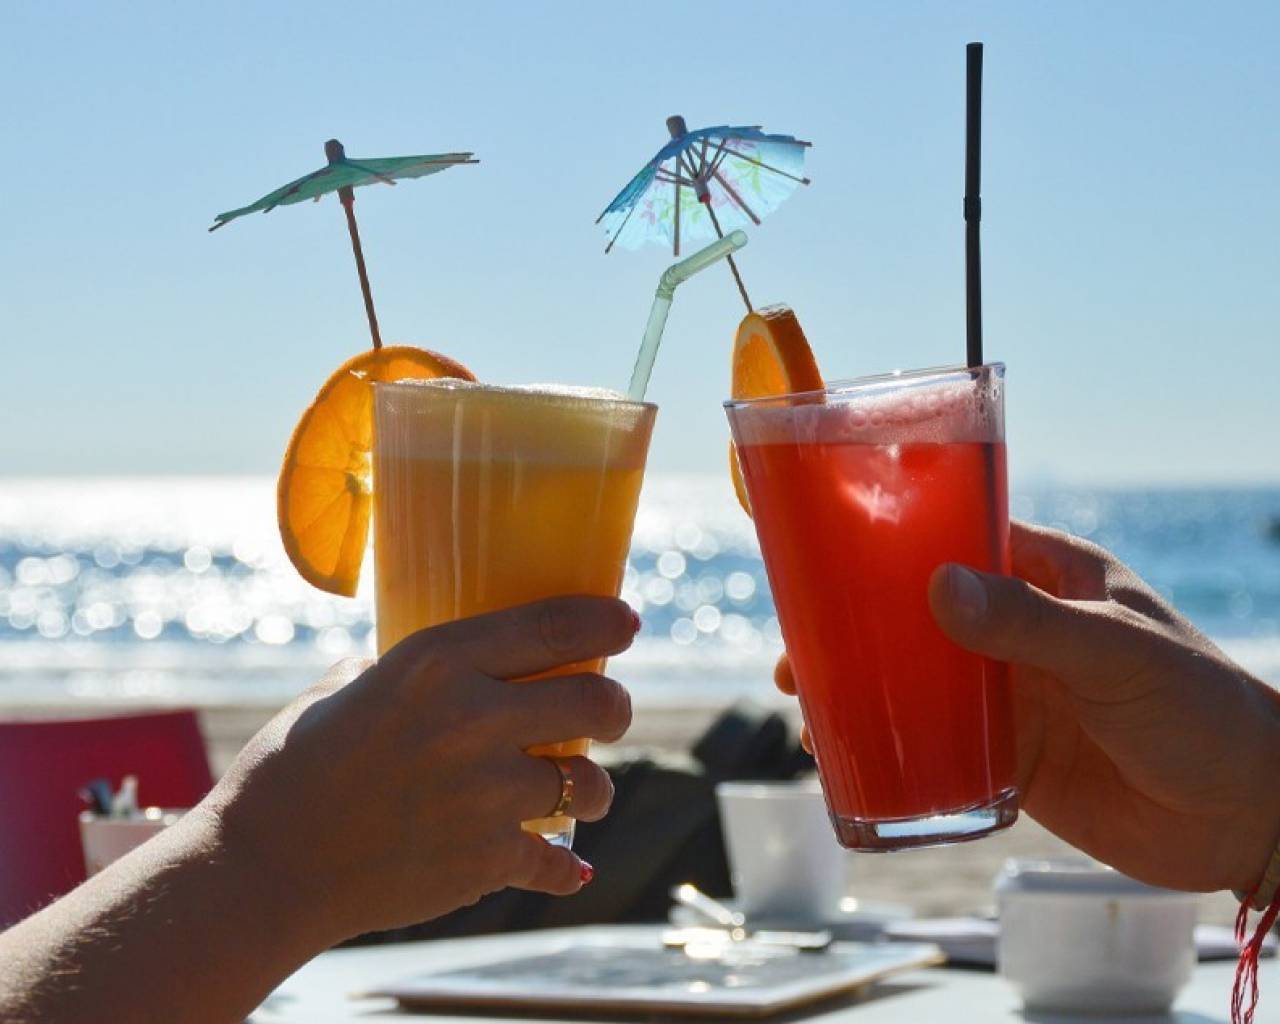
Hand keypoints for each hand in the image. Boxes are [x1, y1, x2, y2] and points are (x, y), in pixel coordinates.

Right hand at [203, 595, 636, 941]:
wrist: (262, 868)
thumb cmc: (293, 768)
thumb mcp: (344, 690)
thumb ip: (407, 673)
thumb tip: (450, 666)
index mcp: (435, 663)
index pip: (555, 624)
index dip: (608, 620)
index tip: (626, 623)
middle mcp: (471, 720)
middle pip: (599, 701)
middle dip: (614, 707)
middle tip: (606, 713)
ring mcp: (485, 795)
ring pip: (590, 785)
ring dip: (591, 790)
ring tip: (577, 794)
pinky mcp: (485, 862)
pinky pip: (557, 861)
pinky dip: (561, 867)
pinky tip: (562, 864)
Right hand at [776, 522, 1279, 893]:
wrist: (1248, 819)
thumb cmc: (1203, 710)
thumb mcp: (1117, 653)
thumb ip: (1030, 623)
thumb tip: (936, 587)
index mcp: (1047, 575)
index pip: (955, 538)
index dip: (890, 542)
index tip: (825, 552)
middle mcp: (1018, 628)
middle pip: (916, 614)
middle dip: (854, 626)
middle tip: (796, 647)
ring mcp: (1009, 694)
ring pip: (914, 680)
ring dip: (860, 689)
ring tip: (803, 703)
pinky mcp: (1008, 757)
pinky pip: (933, 745)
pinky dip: (888, 748)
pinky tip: (846, 759)